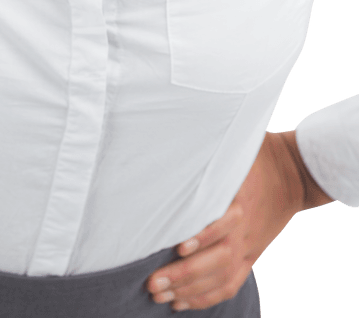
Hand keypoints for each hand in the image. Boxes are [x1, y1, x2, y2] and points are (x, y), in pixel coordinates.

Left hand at [144, 130, 325, 310]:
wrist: (293, 174)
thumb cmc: (256, 156)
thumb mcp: (236, 148)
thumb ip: (211, 152)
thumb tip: (180, 144)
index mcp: (240, 201)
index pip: (222, 223)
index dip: (202, 237)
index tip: (178, 246)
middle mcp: (244, 229)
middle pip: (217, 258)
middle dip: (184, 274)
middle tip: (152, 281)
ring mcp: (249, 246)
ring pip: (220, 277)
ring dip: (189, 290)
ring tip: (159, 294)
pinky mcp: (251, 256)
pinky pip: (230, 283)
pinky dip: (206, 297)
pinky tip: (181, 303)